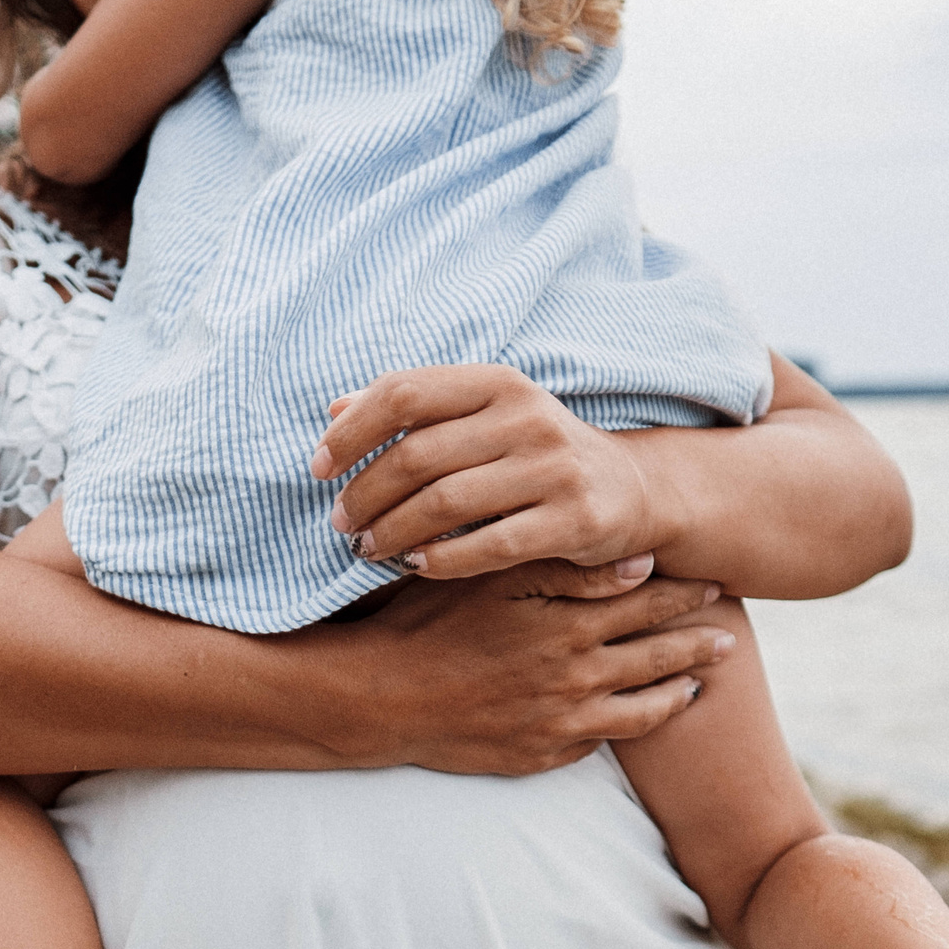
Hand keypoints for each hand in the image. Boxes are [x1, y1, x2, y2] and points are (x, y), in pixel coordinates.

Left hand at [314, 365, 661, 578]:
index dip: (351, 432)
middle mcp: (527, 418)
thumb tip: (334, 410)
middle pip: (416, 456)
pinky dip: (440, 560)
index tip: (318, 468)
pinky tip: (416, 566)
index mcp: (498, 383)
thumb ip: (414, 410)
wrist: (630, 489)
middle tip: (341, 523)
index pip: (403, 394)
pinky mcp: (574, 521)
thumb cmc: (535, 453)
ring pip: (444, 504)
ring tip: (368, 548)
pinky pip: (488, 547)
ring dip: (392, 532)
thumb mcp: (483, 416)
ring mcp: (554, 469)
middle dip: (364, 494)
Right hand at [323, 557, 734, 775]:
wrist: (381, 698)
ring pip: (642, 710)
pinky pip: (602, 744)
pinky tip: (642, 718)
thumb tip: (640, 562)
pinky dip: (632, 729)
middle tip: (732, 637)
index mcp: (569, 626)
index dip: (685, 594)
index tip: (715, 584)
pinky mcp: (542, 755)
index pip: (647, 604)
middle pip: (657, 658)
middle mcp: (576, 678)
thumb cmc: (429, 623)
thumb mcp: (494, 579)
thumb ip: (568, 569)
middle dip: (697, 644)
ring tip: (702, 683)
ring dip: (677, 692)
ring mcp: (563, 723)